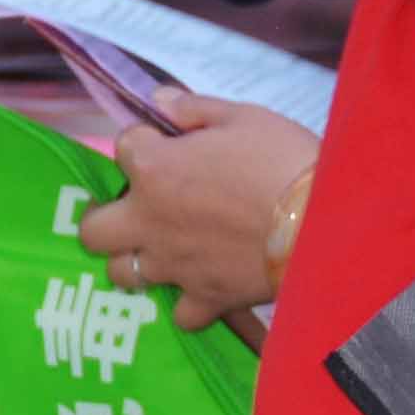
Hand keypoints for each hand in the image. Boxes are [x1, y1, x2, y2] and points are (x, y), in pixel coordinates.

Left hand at [80, 101, 316, 326]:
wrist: (322, 221)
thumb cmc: (282, 160)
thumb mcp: (243, 117)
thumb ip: (194, 109)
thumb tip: (160, 101)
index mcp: (154, 168)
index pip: (123, 147)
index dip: (145, 143)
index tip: (167, 143)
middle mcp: (150, 220)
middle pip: (92, 231)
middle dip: (104, 218)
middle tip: (133, 210)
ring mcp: (173, 264)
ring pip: (122, 274)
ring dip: (134, 261)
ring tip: (160, 249)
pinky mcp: (205, 297)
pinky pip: (180, 313)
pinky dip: (187, 303)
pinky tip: (203, 286)